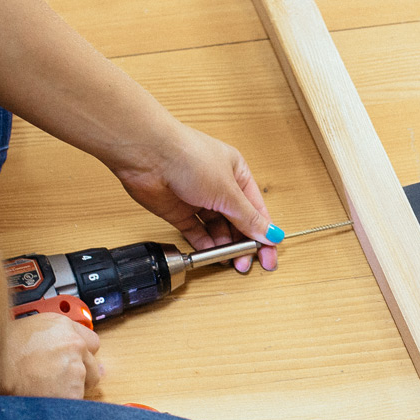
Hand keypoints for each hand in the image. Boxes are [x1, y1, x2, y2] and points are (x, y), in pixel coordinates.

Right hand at [0, 313, 101, 398]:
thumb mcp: (22, 329)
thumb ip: (46, 336)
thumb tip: (51, 347)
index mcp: (62, 326)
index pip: (90, 341)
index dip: (81, 354)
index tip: (76, 362)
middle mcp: (73, 344)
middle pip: (92, 365)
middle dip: (78, 375)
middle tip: (55, 381)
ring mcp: (75, 368)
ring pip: (84, 386)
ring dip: (69, 391)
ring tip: (42, 391)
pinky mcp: (73, 391)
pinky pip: (76, 402)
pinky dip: (63, 405)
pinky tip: (43, 401)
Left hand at [111, 120, 279, 272]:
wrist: (149, 155)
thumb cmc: (189, 157)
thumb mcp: (227, 191)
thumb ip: (248, 217)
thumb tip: (270, 234)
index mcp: (237, 173)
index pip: (256, 209)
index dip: (264, 234)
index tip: (268, 256)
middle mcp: (218, 186)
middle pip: (237, 221)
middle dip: (243, 243)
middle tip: (246, 264)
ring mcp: (197, 199)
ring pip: (216, 229)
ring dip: (224, 245)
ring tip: (229, 260)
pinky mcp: (178, 211)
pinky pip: (195, 232)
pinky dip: (204, 244)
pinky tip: (211, 254)